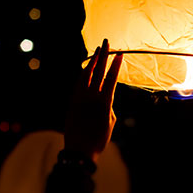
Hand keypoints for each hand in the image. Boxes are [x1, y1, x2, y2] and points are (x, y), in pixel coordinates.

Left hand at [64, 39, 122, 162]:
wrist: (79, 150)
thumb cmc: (99, 139)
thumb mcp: (111, 121)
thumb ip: (109, 105)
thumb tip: (105, 95)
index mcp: (104, 102)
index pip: (111, 78)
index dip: (116, 65)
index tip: (120, 53)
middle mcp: (91, 97)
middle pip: (98, 71)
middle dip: (103, 56)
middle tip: (106, 42)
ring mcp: (80, 98)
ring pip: (86, 74)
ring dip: (92, 61)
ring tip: (97, 51)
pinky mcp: (72, 101)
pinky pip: (79, 82)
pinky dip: (84, 73)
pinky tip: (87, 68)